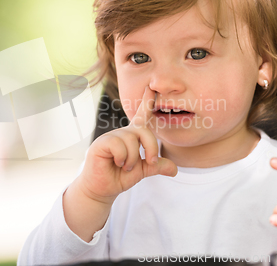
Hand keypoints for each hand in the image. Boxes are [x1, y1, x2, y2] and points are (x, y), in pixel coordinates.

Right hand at [77, 86, 177, 204]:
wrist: (103, 189)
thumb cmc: (119, 176)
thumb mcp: (143, 170)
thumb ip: (157, 165)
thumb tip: (175, 170)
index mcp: (132, 136)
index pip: (141, 115)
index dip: (147, 101)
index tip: (151, 87)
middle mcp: (122, 133)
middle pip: (144, 130)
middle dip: (151, 147)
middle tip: (149, 162)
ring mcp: (111, 137)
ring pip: (131, 140)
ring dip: (133, 159)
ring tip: (124, 166)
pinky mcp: (101, 143)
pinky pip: (118, 145)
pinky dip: (122, 158)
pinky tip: (116, 163)